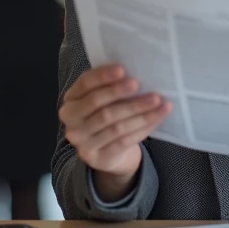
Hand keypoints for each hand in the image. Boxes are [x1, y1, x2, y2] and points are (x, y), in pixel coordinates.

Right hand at [58, 64, 171, 201]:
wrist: (108, 153)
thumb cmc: (107, 115)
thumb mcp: (102, 100)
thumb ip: (110, 86)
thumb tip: (136, 70)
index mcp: (71, 101)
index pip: (84, 84)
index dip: (103, 76)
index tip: (123, 69)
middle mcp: (71, 122)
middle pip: (97, 104)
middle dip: (120, 92)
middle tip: (139, 84)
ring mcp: (83, 143)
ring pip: (114, 124)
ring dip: (139, 112)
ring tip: (158, 101)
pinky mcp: (99, 158)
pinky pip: (124, 141)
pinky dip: (143, 128)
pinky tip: (157, 117)